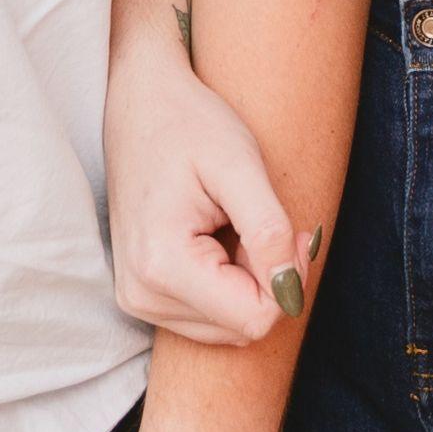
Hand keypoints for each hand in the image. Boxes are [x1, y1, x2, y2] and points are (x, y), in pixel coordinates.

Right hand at [105, 5, 316, 346]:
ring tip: (236, 225)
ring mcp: (138, 299)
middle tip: (265, 220)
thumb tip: (291, 292)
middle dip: (270, 281)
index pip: (255, 319)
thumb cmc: (190, 124)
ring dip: (250, 282)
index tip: (295, 232)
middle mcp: (141, 294)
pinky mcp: (143, 295)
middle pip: (243, 327)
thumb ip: (269, 232)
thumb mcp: (240, 166)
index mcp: (161, 266)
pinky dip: (230, 284)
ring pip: (230, 327)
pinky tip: (220, 239)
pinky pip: (210, 317)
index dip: (290, 279)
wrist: (139, 104)